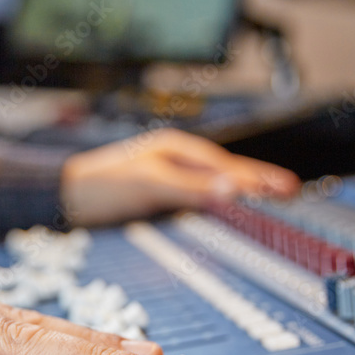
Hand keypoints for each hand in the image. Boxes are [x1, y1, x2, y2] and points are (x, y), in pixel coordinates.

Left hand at [60, 128, 299, 226]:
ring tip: (271, 197)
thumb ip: (190, 187)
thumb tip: (232, 191)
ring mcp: (168, 174)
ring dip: (244, 189)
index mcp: (177, 149)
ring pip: (216, 181)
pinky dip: (221, 198)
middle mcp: (175, 157)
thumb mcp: (148, 184)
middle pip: (227, 170)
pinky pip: (200, 193)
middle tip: (292, 192)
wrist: (62, 196)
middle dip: (260, 181)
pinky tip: (229, 206)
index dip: (258, 180)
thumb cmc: (98, 185)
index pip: (228, 167)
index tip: (286, 190)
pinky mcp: (159, 192)